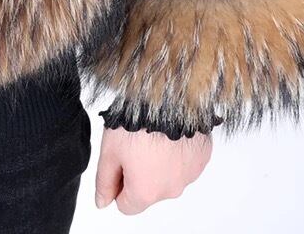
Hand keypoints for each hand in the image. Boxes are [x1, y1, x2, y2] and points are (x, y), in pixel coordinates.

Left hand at [94, 126, 211, 214]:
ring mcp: (189, 175)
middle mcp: (170, 191)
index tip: (118, 162)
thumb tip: (102, 203)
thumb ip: (104, 181)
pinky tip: (166, 134)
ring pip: (168, 177)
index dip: (118, 184)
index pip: (126, 205)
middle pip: (148, 192)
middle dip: (138, 173)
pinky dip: (175, 153)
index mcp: (146, 192)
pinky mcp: (201, 159)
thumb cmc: (135, 123)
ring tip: (150, 136)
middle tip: (133, 145)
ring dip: (158, 163)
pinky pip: (184, 163)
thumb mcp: (109, 151)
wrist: (166, 99)